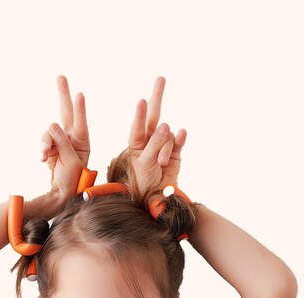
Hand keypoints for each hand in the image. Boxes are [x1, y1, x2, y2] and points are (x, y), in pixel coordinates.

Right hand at [41, 75, 89, 201]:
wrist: (63, 192)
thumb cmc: (74, 179)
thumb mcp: (71, 161)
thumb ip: (62, 142)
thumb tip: (52, 124)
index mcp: (83, 141)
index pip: (80, 122)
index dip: (80, 109)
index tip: (80, 94)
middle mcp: (72, 137)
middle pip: (66, 112)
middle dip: (63, 94)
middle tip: (61, 76)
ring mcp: (60, 140)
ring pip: (48, 131)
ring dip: (45, 142)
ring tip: (44, 156)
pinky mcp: (50, 146)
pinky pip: (43, 141)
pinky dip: (41, 148)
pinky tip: (41, 158)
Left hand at [127, 77, 186, 195]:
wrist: (158, 197)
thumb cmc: (144, 182)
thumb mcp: (144, 163)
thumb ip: (154, 144)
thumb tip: (166, 125)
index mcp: (136, 143)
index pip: (138, 125)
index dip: (140, 114)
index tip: (142, 101)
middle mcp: (150, 140)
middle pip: (154, 115)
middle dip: (157, 96)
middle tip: (161, 78)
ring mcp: (164, 145)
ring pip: (168, 135)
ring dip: (166, 147)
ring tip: (161, 163)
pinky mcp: (177, 152)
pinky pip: (179, 139)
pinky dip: (180, 138)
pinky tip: (182, 134)